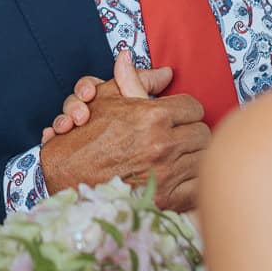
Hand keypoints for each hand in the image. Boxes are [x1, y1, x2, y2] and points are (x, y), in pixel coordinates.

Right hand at [38, 53, 207, 211]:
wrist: (68, 180)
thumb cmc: (85, 137)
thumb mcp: (107, 99)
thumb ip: (137, 80)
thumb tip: (164, 71)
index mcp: (153, 116)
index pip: (194, 107)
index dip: (185, 110)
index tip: (178, 117)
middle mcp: (164, 144)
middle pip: (203, 133)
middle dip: (192, 133)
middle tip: (180, 137)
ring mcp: (167, 174)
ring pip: (203, 159)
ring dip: (193, 157)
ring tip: (180, 157)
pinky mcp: (167, 199)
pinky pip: (198, 188)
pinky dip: (192, 184)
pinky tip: (180, 179)